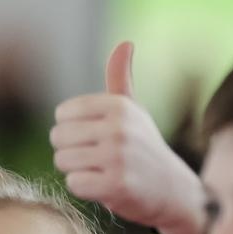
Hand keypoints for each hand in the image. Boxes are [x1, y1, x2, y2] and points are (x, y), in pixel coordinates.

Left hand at [52, 40, 205, 233]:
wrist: (174, 190)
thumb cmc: (145, 148)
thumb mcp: (134, 111)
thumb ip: (120, 79)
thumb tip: (125, 43)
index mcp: (118, 106)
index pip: (63, 114)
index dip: (72, 130)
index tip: (94, 138)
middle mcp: (118, 128)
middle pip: (58, 138)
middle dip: (71, 152)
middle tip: (96, 159)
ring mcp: (117, 157)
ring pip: (63, 161)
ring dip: (76, 171)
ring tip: (100, 171)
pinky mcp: (115, 186)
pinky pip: (74, 184)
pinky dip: (84, 189)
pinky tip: (104, 186)